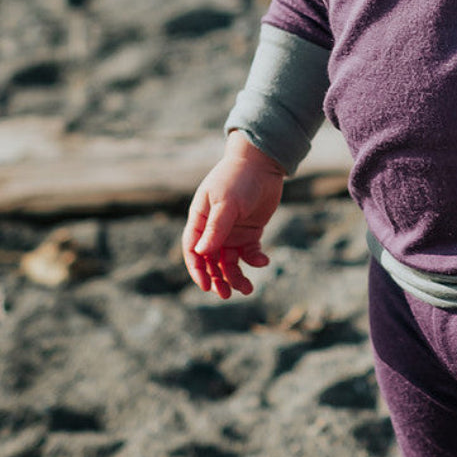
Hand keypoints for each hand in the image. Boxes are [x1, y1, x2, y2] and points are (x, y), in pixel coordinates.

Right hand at [182, 132, 285, 298]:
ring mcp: (232, 231)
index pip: (193, 250)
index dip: (197, 269)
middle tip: (226, 294)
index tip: (206, 286)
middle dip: (217, 278)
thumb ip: (216, 228)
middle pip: (211, 261)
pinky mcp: (250, 232)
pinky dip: (255, 260)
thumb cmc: (238, 178)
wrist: (262, 163)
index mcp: (200, 220)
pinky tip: (263, 261)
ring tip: (247, 289)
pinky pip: (249, 252)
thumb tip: (200, 253)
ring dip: (236, 276)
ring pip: (230, 261)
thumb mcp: (226, 203)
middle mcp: (214, 229)